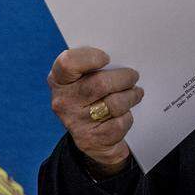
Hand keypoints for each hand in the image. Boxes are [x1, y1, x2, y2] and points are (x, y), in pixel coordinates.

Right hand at [47, 47, 142, 176]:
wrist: (91, 137)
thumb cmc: (90, 96)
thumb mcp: (83, 78)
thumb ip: (94, 66)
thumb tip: (122, 55)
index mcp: (59, 80)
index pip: (68, 63)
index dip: (90, 58)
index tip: (107, 58)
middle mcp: (63, 101)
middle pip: (100, 83)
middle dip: (124, 78)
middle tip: (133, 76)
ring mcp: (76, 122)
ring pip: (114, 103)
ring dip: (131, 96)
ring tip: (136, 92)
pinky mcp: (92, 139)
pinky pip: (120, 122)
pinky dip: (128, 117)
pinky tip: (125, 113)